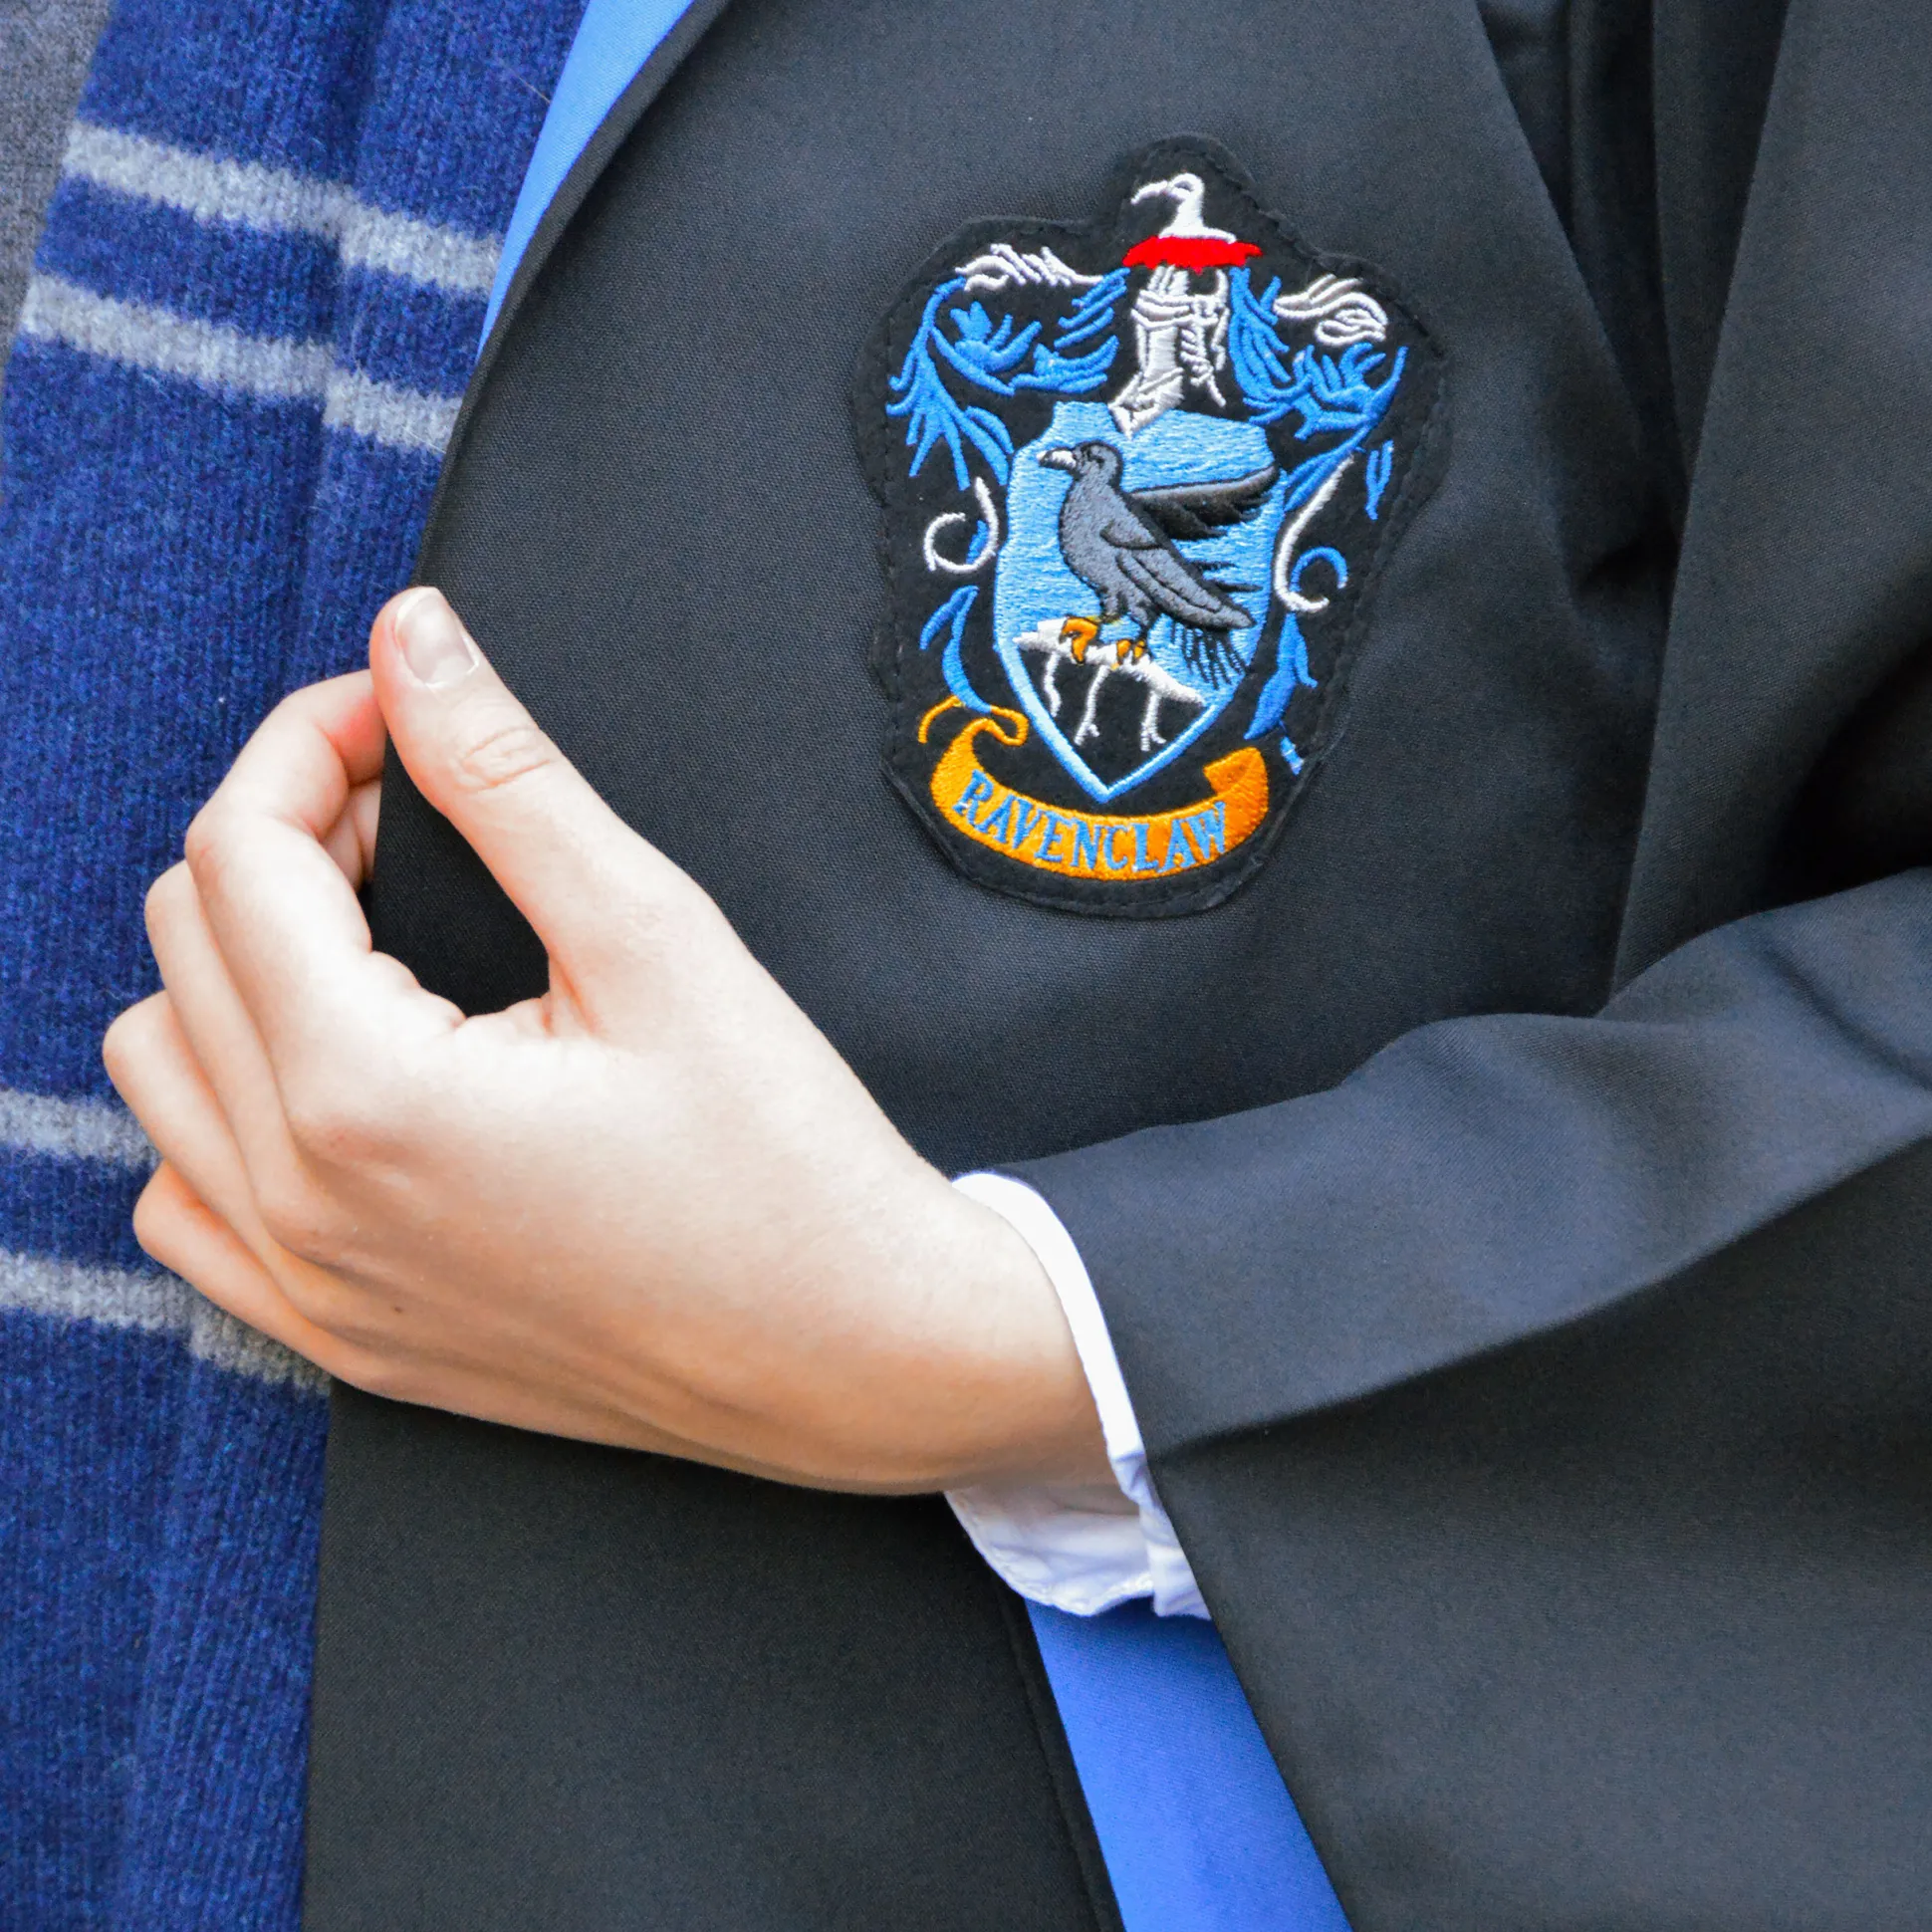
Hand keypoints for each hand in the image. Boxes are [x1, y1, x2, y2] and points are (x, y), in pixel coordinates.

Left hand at [103, 588, 1106, 1492]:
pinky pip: (188, 1201)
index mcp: (369, 1095)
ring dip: (240, 965)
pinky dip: (225, 1108)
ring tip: (377, 942)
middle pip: (184, 938)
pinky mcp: (342, 1338)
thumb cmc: (787, 1165)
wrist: (858, 1355)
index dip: (309, 742)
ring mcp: (311, 1286)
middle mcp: (302, 1203)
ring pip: (160, 1065)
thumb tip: (412, 643)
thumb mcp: (656, 940)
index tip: (396, 709)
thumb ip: (507, 779)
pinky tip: (339, 1079)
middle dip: (284, 834)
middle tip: (413, 813)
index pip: (239, 852)